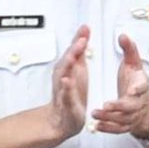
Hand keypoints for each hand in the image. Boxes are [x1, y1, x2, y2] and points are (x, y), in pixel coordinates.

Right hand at [43, 25, 91, 140]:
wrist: (63, 118)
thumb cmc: (72, 90)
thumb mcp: (79, 67)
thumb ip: (80, 49)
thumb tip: (84, 29)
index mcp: (67, 68)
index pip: (72, 51)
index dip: (78, 40)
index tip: (85, 30)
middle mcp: (63, 77)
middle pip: (66, 61)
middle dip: (73, 50)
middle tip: (81, 40)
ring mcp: (63, 90)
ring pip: (63, 76)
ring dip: (67, 66)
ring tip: (72, 57)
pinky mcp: (66, 104)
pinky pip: (65, 95)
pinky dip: (66, 89)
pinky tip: (67, 82)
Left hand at [90, 33, 148, 136]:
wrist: (145, 105)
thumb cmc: (135, 82)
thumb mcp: (134, 64)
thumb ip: (129, 50)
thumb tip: (123, 35)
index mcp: (141, 86)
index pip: (142, 88)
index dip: (137, 89)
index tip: (130, 90)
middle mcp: (138, 102)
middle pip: (131, 107)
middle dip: (118, 107)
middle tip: (105, 105)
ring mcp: (132, 115)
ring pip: (123, 120)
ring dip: (109, 118)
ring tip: (95, 114)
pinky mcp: (126, 125)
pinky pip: (118, 130)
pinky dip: (108, 129)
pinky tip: (97, 126)